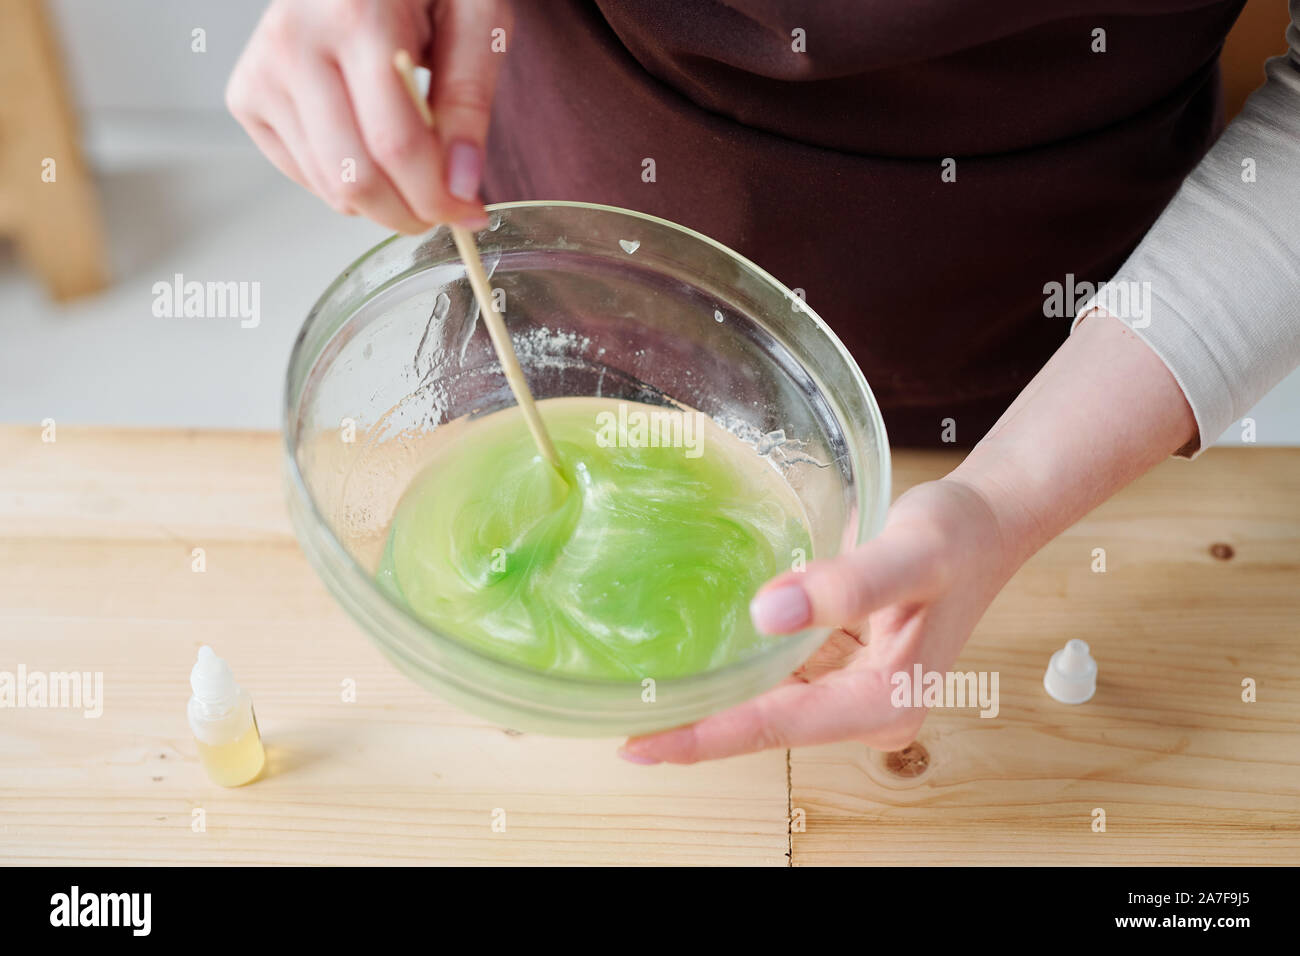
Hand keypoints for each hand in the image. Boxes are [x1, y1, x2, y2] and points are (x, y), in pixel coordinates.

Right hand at [226, 0, 506, 232]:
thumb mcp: (474, 19)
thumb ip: (470, 99)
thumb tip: (460, 184)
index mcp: (354, 15)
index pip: (395, 143)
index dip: (438, 195)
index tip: (469, 210)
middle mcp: (294, 44)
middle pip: (355, 177)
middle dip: (411, 212)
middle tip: (444, 206)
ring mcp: (263, 73)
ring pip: (330, 187)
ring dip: (383, 201)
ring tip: (414, 169)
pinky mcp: (248, 98)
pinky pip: (306, 177)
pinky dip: (348, 183)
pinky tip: (370, 147)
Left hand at [619, 477, 1016, 762]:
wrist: (987, 524)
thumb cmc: (957, 536)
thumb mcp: (910, 554)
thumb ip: (845, 585)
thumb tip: (766, 613)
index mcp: (883, 701)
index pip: (776, 725)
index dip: (706, 736)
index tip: (641, 743)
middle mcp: (868, 711)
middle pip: (765, 728)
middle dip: (698, 729)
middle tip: (620, 721)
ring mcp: (855, 694)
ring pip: (768, 708)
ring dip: (712, 705)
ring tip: (642, 696)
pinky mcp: (844, 671)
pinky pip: (781, 682)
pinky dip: (739, 675)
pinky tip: (696, 661)